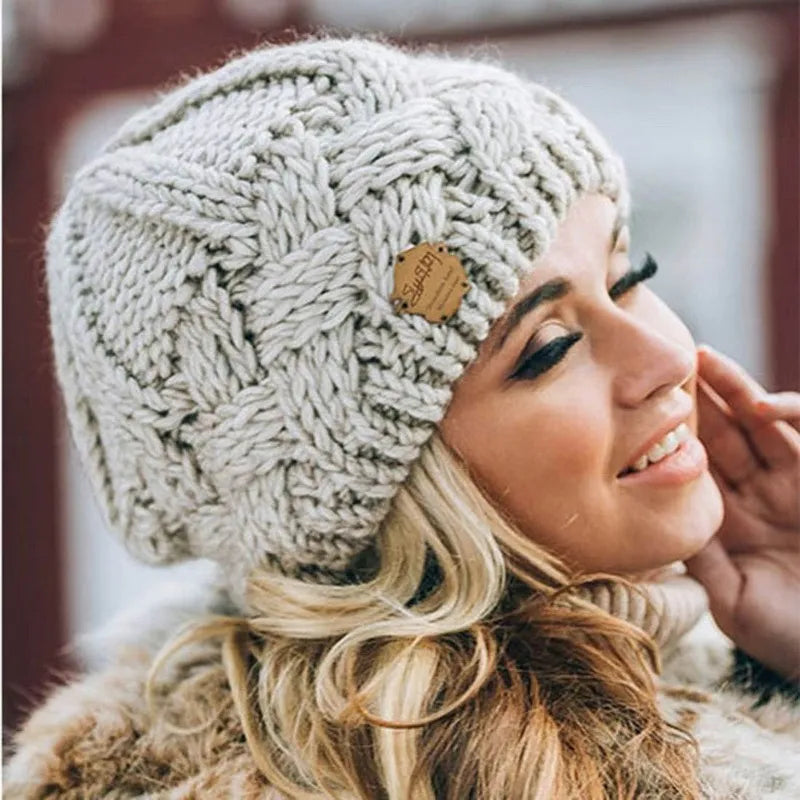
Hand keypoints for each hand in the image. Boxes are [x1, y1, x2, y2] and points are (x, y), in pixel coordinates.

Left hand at [682, 344, 799, 681]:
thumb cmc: (787, 635)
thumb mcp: (730, 597)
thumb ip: (701, 559)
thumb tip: (657, 526)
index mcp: (730, 517)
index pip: (697, 463)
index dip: (672, 433)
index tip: (640, 404)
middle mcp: (759, 493)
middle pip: (724, 433)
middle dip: (698, 398)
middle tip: (668, 361)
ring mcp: (793, 484)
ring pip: (760, 425)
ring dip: (735, 391)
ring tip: (704, 360)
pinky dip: (789, 416)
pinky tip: (760, 405)